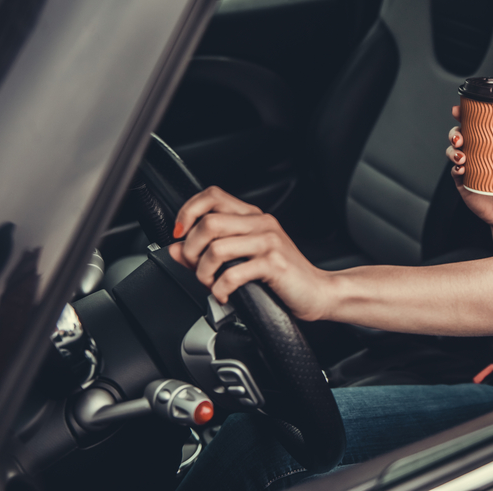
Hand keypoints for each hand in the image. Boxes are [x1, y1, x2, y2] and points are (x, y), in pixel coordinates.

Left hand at [166, 186, 329, 319]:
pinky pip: (232, 273)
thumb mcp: (243, 258)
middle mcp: (261, 223)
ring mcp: (269, 242)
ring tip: (211, 284)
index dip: (188, 211)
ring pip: (216, 248)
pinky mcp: (274, 264)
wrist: (317, 292)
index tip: (180, 234)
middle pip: (209, 222)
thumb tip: (175, 249)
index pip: (212, 196)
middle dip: (191, 250)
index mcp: (253, 216)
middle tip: (195, 267)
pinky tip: (225, 295)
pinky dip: (220, 289)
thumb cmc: (282, 276)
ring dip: (203, 273)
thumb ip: (207, 252)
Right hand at [446, 105, 492, 226]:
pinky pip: (454, 172)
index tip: (459, 110)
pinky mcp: (462, 183)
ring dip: (453, 151)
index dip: (464, 115)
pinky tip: (461, 169)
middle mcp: (476, 154)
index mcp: (490, 146)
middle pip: (458, 136)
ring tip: (462, 157)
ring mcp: (468, 168)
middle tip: (460, 138)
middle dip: (454, 133)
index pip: (475, 126)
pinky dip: (455, 168)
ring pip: (452, 152)